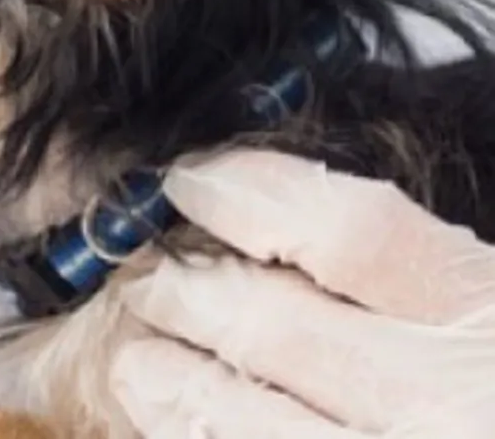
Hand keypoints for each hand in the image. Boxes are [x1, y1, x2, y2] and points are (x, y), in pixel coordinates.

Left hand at [108, 149, 494, 436]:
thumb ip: (434, 271)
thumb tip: (303, 224)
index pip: (349, 231)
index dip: (252, 192)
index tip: (195, 182)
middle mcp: (454, 405)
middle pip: (270, 323)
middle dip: (188, 292)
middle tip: (152, 282)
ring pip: (237, 422)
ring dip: (170, 385)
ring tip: (140, 366)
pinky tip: (186, 438)